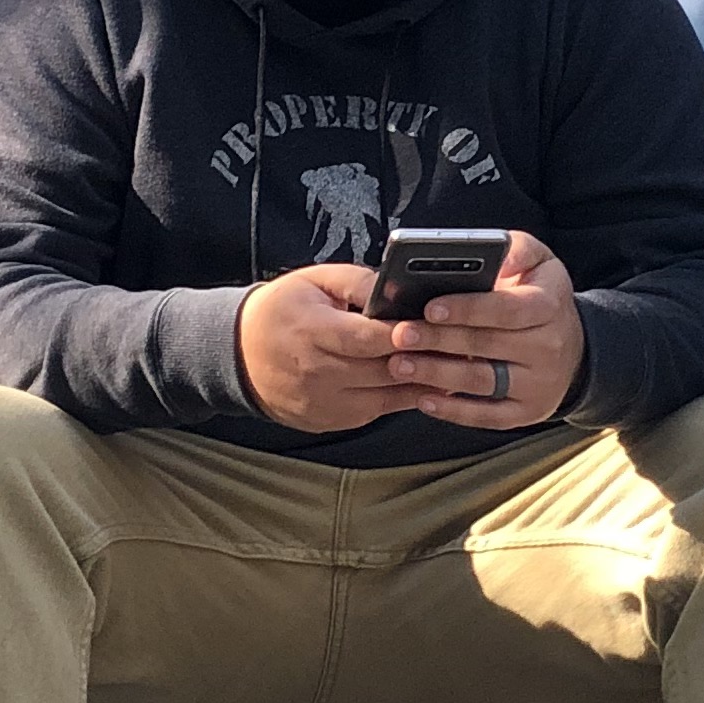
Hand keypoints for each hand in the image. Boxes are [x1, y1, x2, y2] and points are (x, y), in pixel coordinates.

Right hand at [236, 263, 445, 433]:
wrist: (239, 356)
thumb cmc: (281, 310)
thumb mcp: (311, 281)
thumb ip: (356, 281)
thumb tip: (399, 287)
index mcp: (310, 331)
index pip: (365, 338)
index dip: (402, 335)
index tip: (434, 326)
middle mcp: (317, 371)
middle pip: (383, 370)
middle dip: (426, 359)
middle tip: (465, 346)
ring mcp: (325, 402)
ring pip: (388, 395)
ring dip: (425, 381)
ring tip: (459, 365)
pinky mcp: (333, 421)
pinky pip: (380, 410)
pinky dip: (407, 397)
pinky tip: (431, 382)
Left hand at [381, 231, 581, 432]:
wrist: (573, 346)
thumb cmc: (537, 294)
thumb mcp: (539, 261)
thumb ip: (516, 248)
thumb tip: (498, 255)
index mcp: (549, 305)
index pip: (507, 309)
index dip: (468, 308)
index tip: (430, 307)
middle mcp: (548, 347)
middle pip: (487, 345)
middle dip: (438, 340)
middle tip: (398, 335)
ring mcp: (540, 384)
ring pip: (482, 382)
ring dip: (437, 375)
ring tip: (398, 365)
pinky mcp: (528, 412)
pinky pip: (489, 417)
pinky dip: (454, 411)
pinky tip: (422, 399)